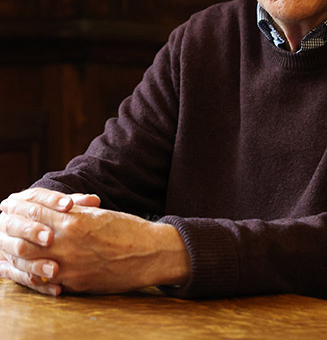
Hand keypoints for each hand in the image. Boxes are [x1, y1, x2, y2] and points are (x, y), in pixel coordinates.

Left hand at [0, 189, 189, 294]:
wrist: (150, 253)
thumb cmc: (127, 229)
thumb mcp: (98, 214)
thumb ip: (74, 213)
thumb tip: (53, 211)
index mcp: (75, 221)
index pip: (36, 212)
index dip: (20, 207)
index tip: (9, 203)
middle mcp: (69, 243)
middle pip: (26, 239)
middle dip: (11, 231)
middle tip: (1, 225)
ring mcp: (71, 267)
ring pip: (32, 262)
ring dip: (18, 255)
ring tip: (9, 249)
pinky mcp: (77, 285)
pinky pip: (47, 282)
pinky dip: (36, 275)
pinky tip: (31, 271)